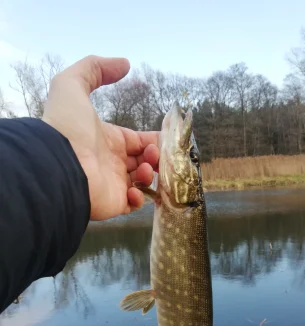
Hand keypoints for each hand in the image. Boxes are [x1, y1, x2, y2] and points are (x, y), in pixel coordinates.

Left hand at [42, 55, 158, 220]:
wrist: (57, 165)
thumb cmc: (66, 127)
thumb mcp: (72, 85)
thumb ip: (96, 68)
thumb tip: (125, 64)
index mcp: (110, 140)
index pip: (140, 141)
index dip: (156, 140)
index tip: (169, 138)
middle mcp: (113, 163)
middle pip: (146, 161)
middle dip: (157, 157)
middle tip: (155, 154)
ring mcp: (114, 184)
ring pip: (144, 181)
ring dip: (150, 173)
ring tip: (144, 168)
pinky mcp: (115, 204)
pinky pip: (134, 203)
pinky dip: (140, 196)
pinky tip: (133, 186)